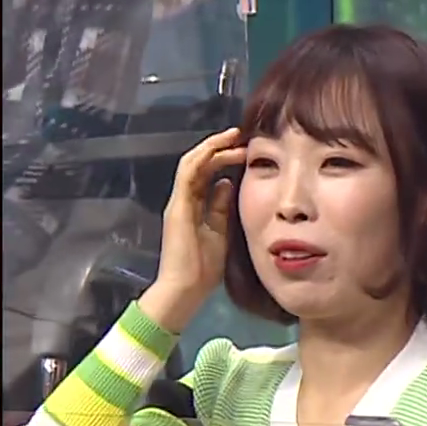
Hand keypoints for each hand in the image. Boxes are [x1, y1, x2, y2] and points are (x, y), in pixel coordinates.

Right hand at [139, 127, 245, 332]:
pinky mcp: (177, 206)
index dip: (225, 158)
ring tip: (235, 136)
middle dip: (222, 147)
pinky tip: (221, 148)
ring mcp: (179, 201)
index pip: (208, 173)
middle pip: (201, 163)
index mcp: (194, 206)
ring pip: (193, 162)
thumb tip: (227, 184)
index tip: (249, 150)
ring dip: (214, 147)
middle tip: (245, 137)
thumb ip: (221, 208)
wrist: (185, 289)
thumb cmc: (203, 269)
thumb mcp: (220, 232)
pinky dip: (204, 157)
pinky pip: (188, 173)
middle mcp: (184, 200)